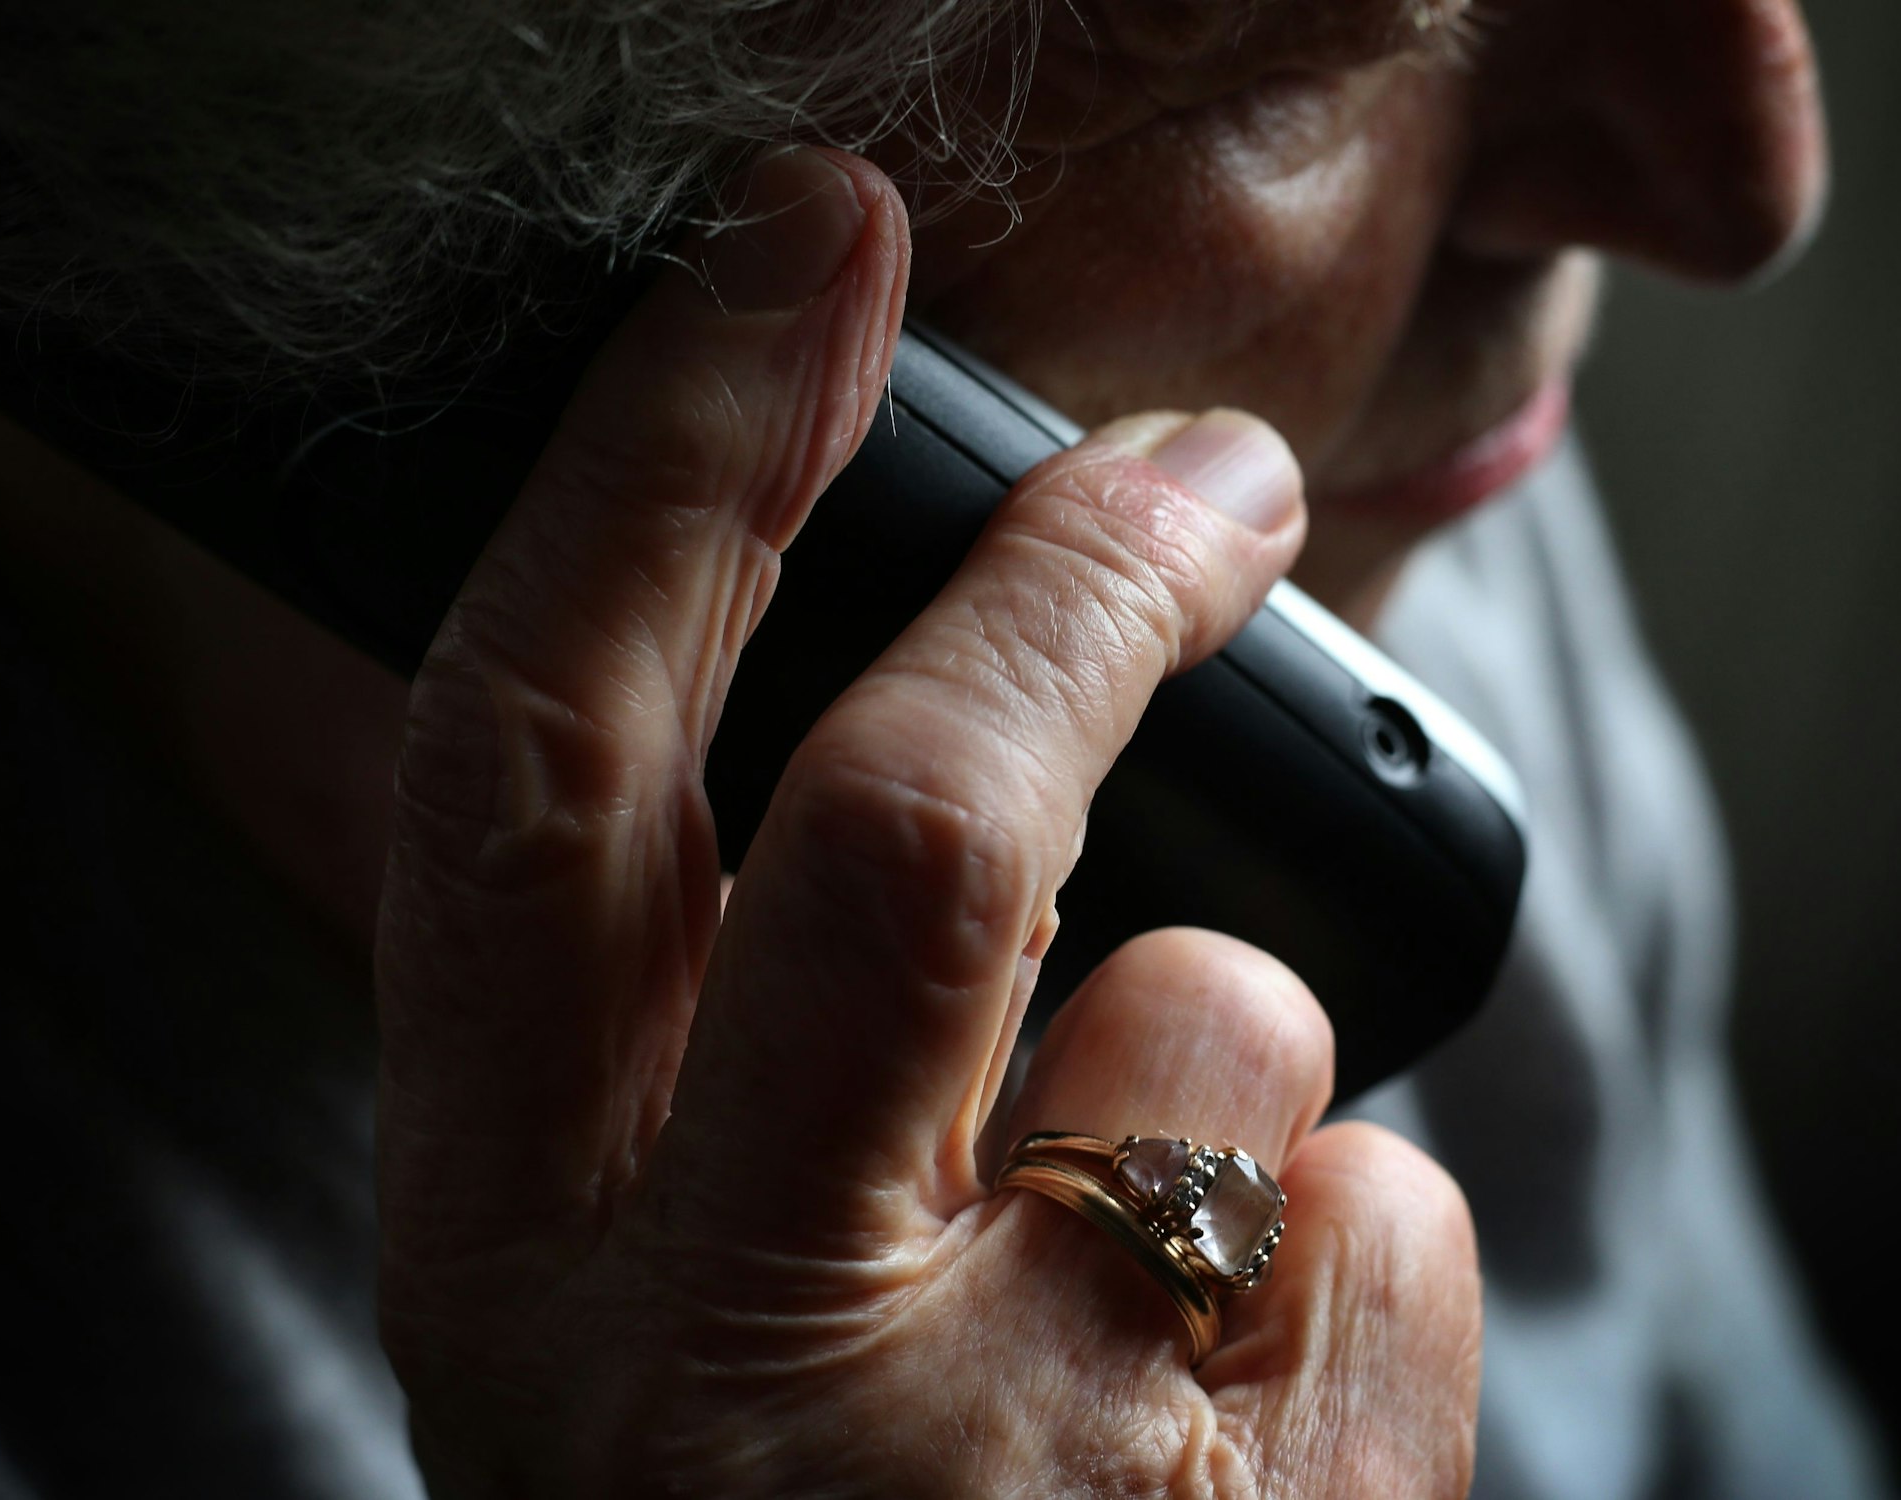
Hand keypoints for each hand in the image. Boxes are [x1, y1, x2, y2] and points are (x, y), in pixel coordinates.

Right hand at [374, 145, 1479, 1497]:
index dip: (658, 474)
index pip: (537, 779)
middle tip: (1205, 476)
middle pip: (897, 828)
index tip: (791, 262)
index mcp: (516, 1266)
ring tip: (1149, 1235)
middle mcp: (704, 1381)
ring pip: (1215, 1018)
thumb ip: (722, 1037)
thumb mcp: (666, 1296)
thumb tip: (954, 755)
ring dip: (1223, 1044)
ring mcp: (991, 1483)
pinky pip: (1385, 1209)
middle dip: (1062, 582)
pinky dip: (1353, 1240)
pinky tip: (1251, 1409)